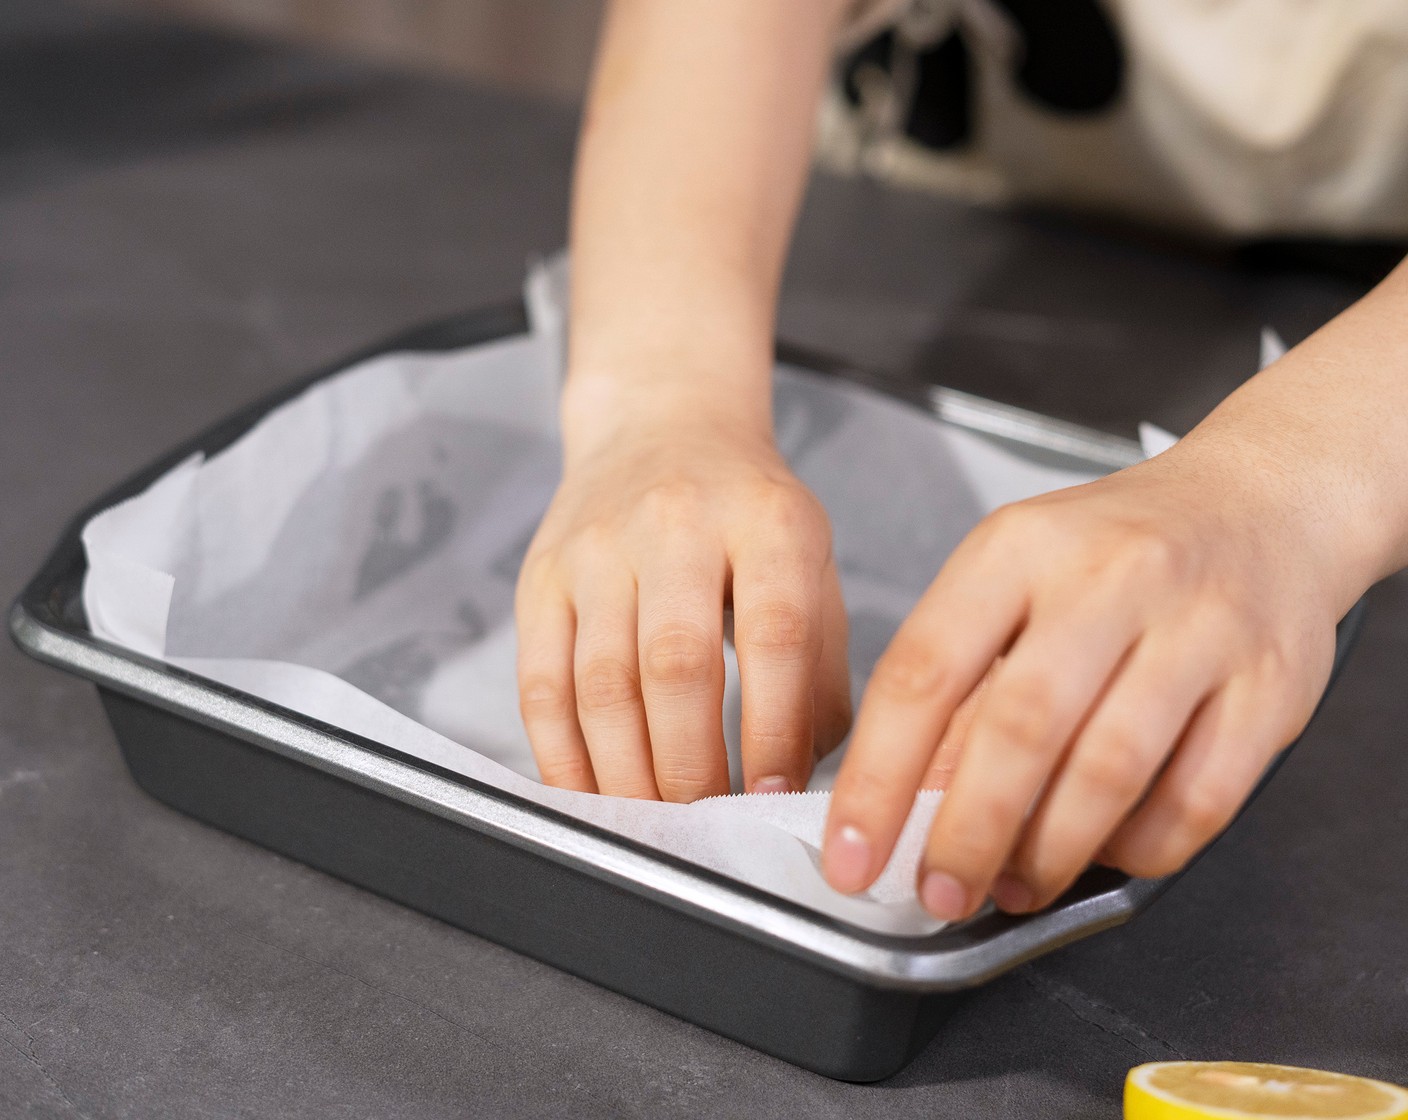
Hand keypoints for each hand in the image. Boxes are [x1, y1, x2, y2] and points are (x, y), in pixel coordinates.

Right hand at [515, 410, 850, 800]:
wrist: (662, 425)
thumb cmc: (747, 512)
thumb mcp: (812, 564)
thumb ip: (819, 670)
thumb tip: (799, 778)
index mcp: (766, 520)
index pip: (773, 633)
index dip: (772, 727)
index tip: (772, 794)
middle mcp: (677, 524)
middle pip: (675, 664)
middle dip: (690, 765)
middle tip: (705, 821)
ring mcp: (597, 548)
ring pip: (600, 682)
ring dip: (625, 773)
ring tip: (653, 821)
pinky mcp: (541, 578)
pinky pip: (540, 682)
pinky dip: (561, 754)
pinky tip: (588, 793)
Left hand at [821, 442, 1348, 919]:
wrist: (1261, 502)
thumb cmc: (1115, 552)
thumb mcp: (1014, 579)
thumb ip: (962, 681)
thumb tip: (910, 802)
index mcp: (1018, 546)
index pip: (925, 670)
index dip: (878, 777)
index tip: (852, 853)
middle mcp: (1110, 577)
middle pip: (1020, 727)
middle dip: (967, 833)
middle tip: (938, 894)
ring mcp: (1200, 628)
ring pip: (1111, 769)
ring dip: (1051, 852)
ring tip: (1014, 886)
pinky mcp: (1273, 684)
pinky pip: (1200, 798)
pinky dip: (1142, 847)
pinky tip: (1105, 855)